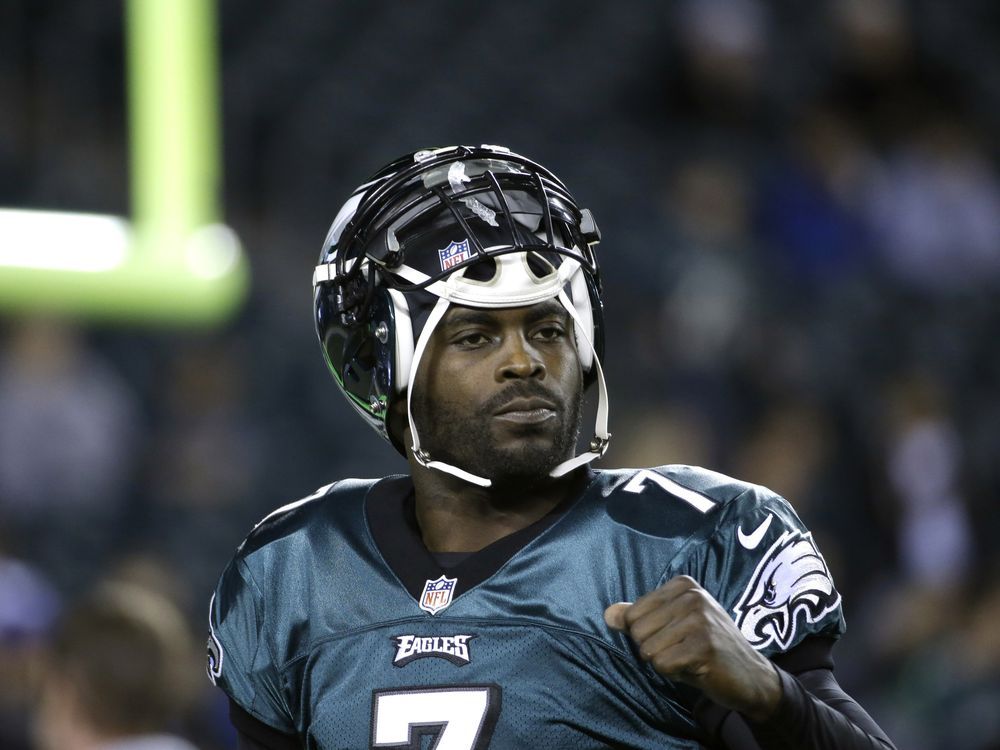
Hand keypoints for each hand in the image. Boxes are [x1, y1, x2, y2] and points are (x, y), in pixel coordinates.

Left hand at [604, 575, 781, 721]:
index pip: (633, 613)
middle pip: (637, 631)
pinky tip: (696, 668)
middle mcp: (692, 596)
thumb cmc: (707, 648)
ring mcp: (699, 619)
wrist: (752, 676)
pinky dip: (674, 673)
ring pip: (647, 649)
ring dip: (665, 662)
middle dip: (654, 649)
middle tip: (683, 651)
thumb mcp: (673, 625)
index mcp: (683, 585)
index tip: (676, 637)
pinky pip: (661, 664)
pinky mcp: (703, 646)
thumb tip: (609, 615)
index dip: (648, 634)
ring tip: (690, 659)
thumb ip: (639, 617)